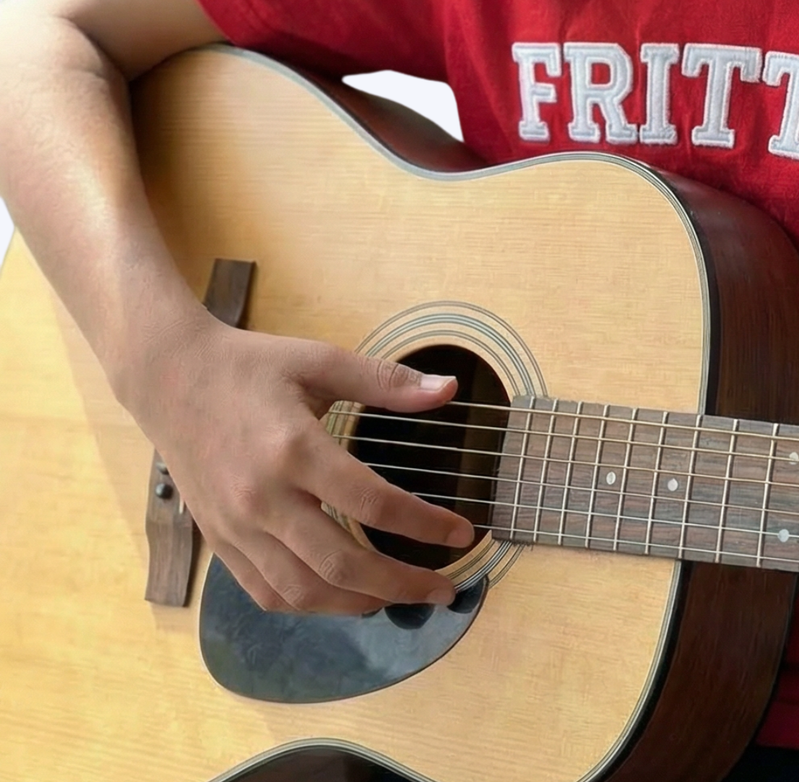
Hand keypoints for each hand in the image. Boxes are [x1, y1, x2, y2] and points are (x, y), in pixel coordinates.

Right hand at [129, 313, 474, 615]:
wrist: (170, 378)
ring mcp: (237, 527)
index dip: (424, 525)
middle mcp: (263, 499)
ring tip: (399, 597)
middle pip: (341, 563)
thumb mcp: (321, 360)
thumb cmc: (251, 366)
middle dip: (400, 584)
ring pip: (303, 590)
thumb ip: (386, 381)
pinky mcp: (219, 541)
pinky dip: (310, 604)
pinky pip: (267, 593)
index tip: (463, 534)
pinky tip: (342, 596)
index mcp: (294, 449)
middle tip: (443, 589)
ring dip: (358, 603)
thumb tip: (451, 389)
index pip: (371, 503)